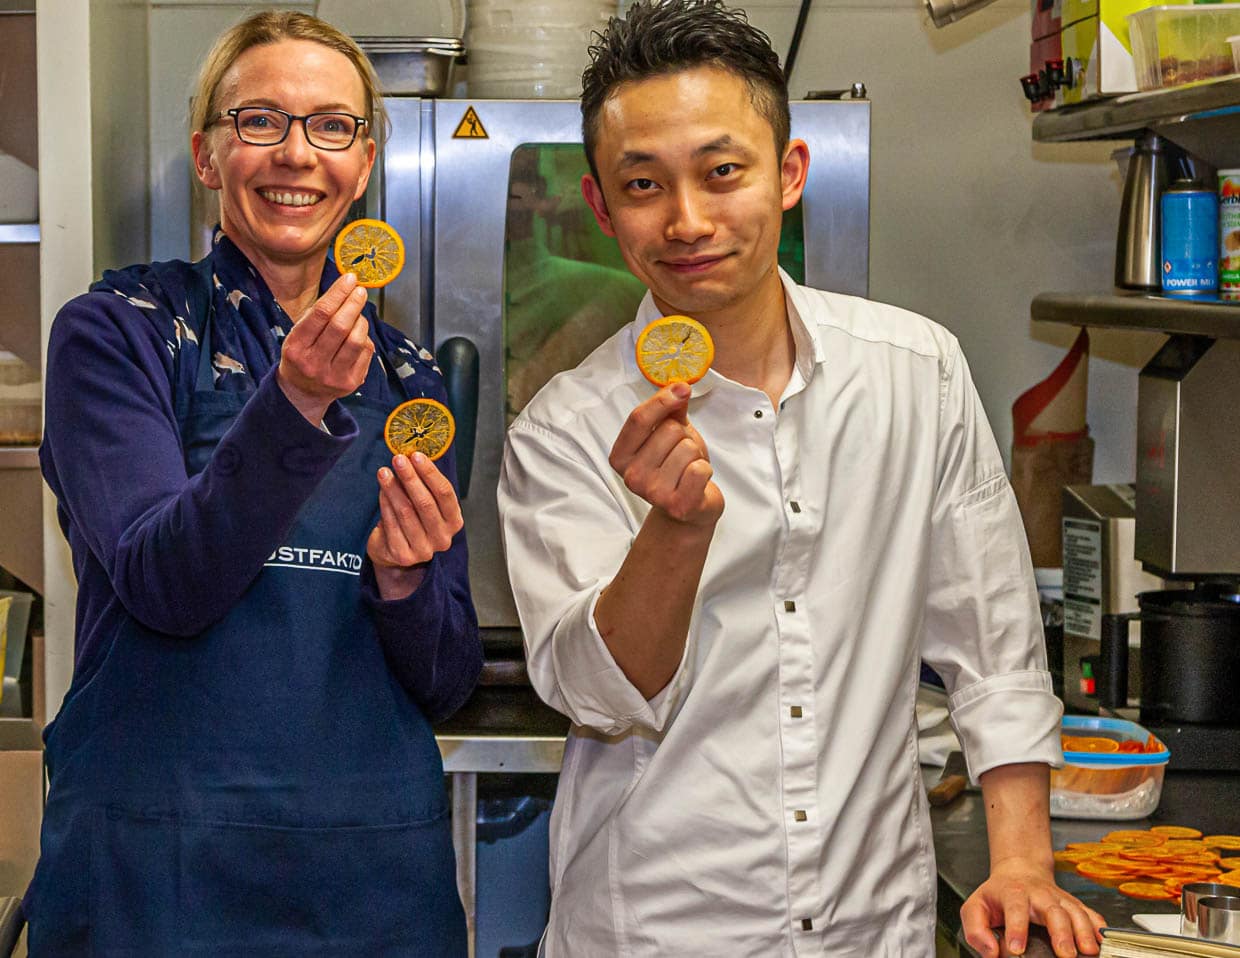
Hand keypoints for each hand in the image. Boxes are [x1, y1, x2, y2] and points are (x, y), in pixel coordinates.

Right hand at [277, 272, 374, 423]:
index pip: (320, 314)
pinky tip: (358, 333)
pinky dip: (365, 337)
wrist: (303, 392)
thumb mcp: (298, 334)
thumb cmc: (302, 354)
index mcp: (296, 348)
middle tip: (360, 290)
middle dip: (353, 303)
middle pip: (340, 326)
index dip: (338, 293)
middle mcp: (314, 364)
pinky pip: (366, 352)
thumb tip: (346, 286)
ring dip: (361, 320)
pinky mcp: (351, 383)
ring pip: (357, 340)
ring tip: (357, 314)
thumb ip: (318, 313)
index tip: (349, 278)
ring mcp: (334, 376)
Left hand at [366, 452, 463, 600]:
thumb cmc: (414, 519)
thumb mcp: (425, 502)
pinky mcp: (403, 555)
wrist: (396, 550)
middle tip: (398, 460)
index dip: (430, 473)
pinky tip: (381, 491)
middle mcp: (443, 538)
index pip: (445, 494)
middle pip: (426, 503)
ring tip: (384, 472)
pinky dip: (385, 504)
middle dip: (410, 478)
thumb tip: (410, 455)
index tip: (416, 456)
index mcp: (454, 521)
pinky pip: (391, 524)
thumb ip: (423, 483)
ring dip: (393, 489)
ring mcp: (424, 549)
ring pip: (406, 512)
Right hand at [609, 382, 722, 526]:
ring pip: (687, 448)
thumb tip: (679, 387)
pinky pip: (699, 470)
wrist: (690, 507)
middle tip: (681, 455)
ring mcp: (653, 493)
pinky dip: (705, 471)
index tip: (682, 389)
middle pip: (669, 431)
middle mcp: (631, 476)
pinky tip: (696, 482)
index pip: (639, 418)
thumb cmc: (676, 467)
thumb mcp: (669, 434)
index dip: (663, 400)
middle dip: (684, 436)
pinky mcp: (677, 505)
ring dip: (695, 455)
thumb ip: (670, 410)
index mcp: (621, 456)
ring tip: (688, 469)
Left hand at [960, 858, 1105, 957]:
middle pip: (1053, 910)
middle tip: (1065, 954)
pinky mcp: (1074, 905)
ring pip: (1075, 912)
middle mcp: (1039, 894)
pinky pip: (1091, 914)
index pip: (1015, 909)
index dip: (1016, 929)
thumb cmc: (997, 895)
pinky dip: (1098, 928)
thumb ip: (976, 930)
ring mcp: (1060, 899)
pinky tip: (1102, 942)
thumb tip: (990, 952)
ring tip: (1088, 951)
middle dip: (1061, 932)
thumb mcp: (975, 907)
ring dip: (1084, 932)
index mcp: (1013, 893)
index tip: (1016, 949)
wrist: (1019, 871)